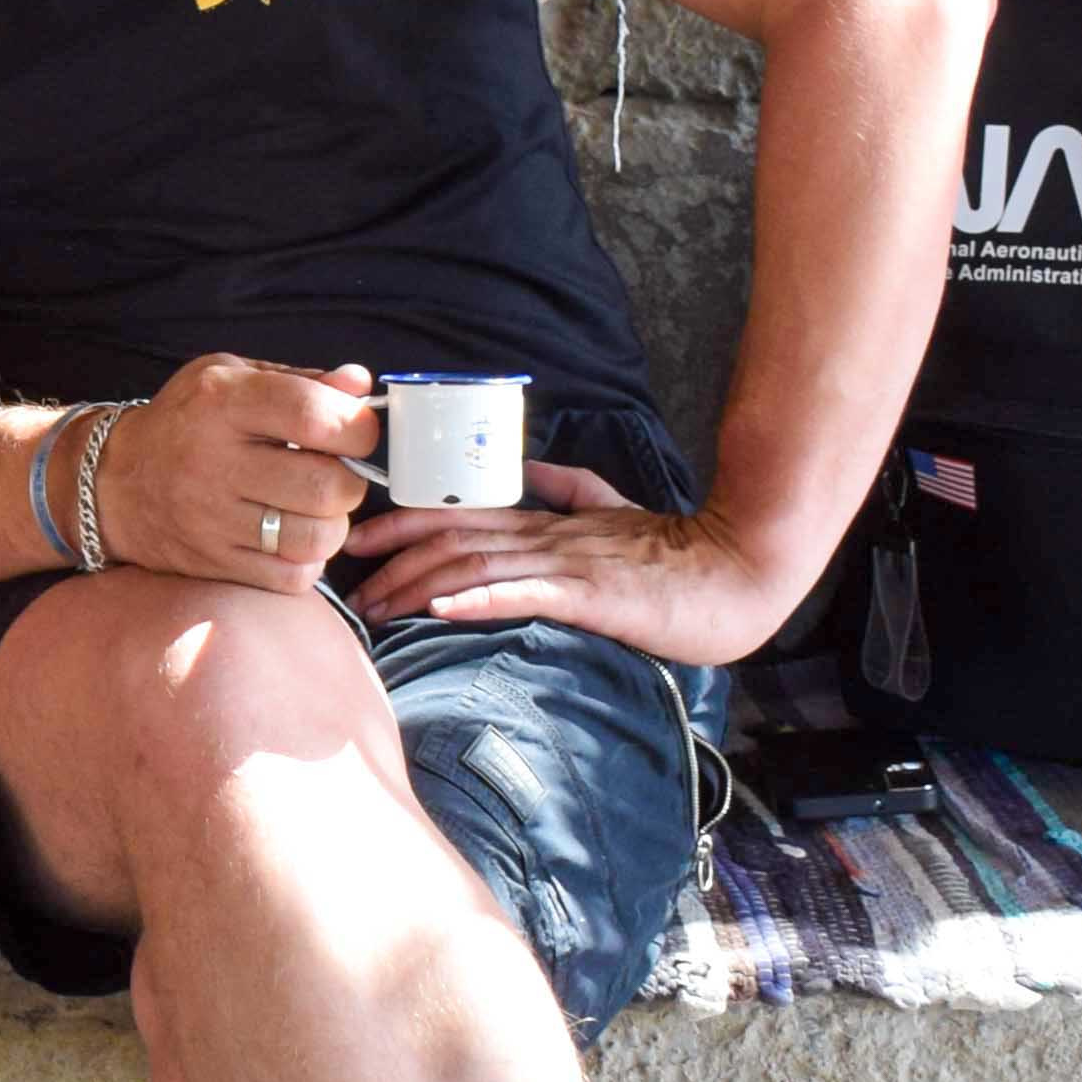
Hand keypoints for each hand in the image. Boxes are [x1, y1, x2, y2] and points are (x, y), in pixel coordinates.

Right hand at [77, 354, 376, 598]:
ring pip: (315, 537)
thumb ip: (301, 381)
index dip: (357, 426)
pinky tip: (289, 537)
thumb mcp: (231, 378)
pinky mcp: (213, 565)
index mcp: (222, 402)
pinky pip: (292, 576)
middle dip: (349, 481)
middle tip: (332, 473)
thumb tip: (360, 385)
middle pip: (326, 486)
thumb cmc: (185, 422)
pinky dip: (306, 559)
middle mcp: (214, 462)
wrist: (111, 483)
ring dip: (331, 524)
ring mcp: (211, 520)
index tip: (354, 431)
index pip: (315, 415)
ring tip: (312, 508)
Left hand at [345, 459, 791, 666]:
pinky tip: (441, 609)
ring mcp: (564, 562)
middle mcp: (544, 535)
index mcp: (544, 520)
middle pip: (450, 537)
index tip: (358, 544)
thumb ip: (568, 489)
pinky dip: (479, 598)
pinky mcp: (589, 594)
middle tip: (345, 586)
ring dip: (417, 586)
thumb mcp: (612, 510)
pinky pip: (525, 593)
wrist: (735, 572)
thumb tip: (529, 472)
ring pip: (474, 565)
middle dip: (390, 560)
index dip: (401, 524)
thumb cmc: (673, 555)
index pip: (458, 513)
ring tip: (376, 608)